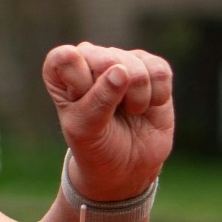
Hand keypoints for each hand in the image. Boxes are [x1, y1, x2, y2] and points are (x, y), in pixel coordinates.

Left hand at [42, 42, 172, 200]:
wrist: (128, 164)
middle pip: (106, 58)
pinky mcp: (151, 66)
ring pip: (136, 65)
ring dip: (137, 98)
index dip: (79, 81)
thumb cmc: (96, 145)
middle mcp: (91, 58)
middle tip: (110, 113)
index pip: (65, 57)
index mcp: (61, 71)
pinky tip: (148, 106)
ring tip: (129, 112)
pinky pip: (160, 71)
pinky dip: (158, 95)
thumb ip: (98, 101)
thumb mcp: (86, 129)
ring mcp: (123, 60)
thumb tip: (122, 70)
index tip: (83, 103)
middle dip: (114, 93)